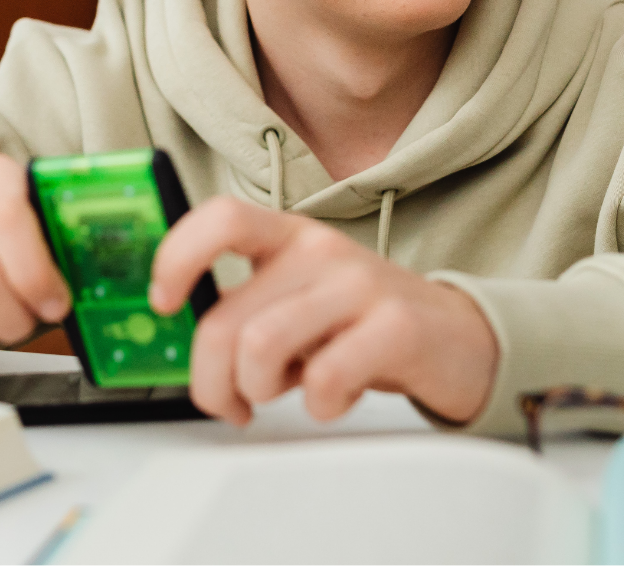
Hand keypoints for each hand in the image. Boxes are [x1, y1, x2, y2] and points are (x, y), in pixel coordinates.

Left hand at [149, 197, 497, 425]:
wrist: (459, 339)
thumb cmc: (363, 325)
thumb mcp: (298, 299)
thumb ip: (247, 308)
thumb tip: (187, 346)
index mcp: (288, 237)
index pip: (220, 218)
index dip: (177, 257)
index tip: (164, 303)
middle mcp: (320, 250)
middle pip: (226, 318)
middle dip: (212, 380)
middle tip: (229, 402)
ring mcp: (360, 284)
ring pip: (261, 348)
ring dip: (260, 391)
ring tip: (286, 392)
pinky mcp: (396, 326)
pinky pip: (324, 379)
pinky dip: (319, 405)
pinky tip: (335, 397)